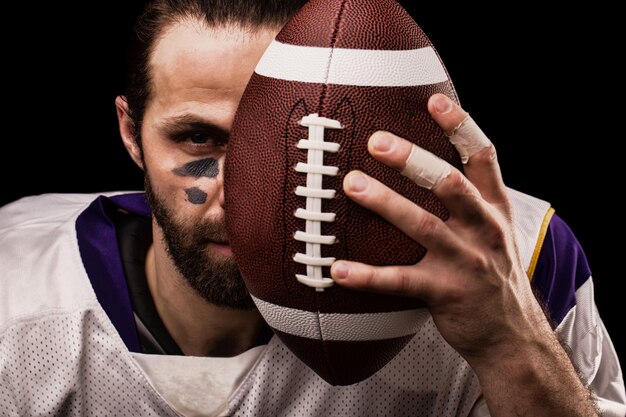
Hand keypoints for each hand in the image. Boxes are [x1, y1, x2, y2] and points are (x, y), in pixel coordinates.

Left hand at [330, 94, 598, 415]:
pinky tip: (337, 270)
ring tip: (351, 185)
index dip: (461, 127)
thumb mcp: (494, 231)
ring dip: (386, 203)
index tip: (434, 100)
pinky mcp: (445, 294)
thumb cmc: (492, 275)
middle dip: (415, 160)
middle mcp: (483, 230)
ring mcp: (465, 262)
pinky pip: (400, 282)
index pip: (484, 157)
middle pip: (450, 185)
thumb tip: (431, 163)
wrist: (511, 336)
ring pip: (423, 226)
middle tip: (377, 140)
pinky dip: (368, 276)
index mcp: (494, 209)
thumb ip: (471, 198)